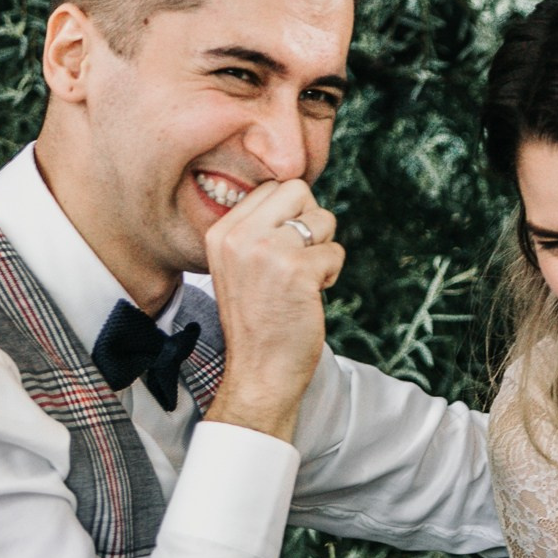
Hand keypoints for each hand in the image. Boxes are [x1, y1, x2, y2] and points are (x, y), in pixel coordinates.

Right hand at [202, 180, 342, 440]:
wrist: (258, 371)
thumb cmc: (258, 320)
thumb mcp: (239, 265)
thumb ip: (258, 229)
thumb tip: (300, 198)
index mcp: (221, 231)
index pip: (271, 186)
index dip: (290, 213)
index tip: (285, 247)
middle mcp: (239, 235)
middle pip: (297, 189)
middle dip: (311, 221)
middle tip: (299, 259)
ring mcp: (268, 250)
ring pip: (323, 218)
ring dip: (323, 249)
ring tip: (302, 281)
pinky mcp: (297, 270)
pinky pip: (336, 251)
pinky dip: (331, 274)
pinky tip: (310, 296)